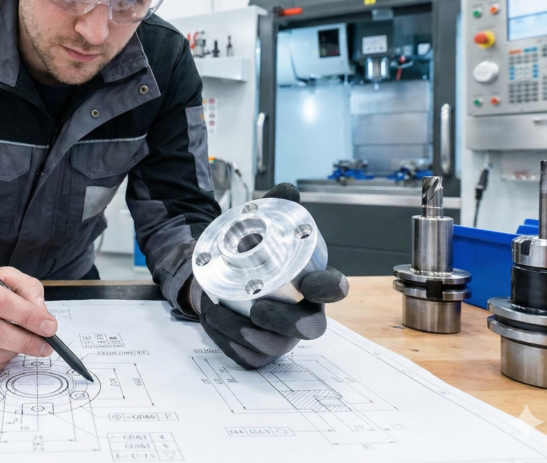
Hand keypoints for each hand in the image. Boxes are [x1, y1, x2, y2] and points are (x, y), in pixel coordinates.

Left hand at [196, 182, 348, 368]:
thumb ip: (275, 205)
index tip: (324, 284)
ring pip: (275, 345)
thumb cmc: (249, 254)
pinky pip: (248, 356)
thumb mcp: (257, 226)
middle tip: (258, 308)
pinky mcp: (259, 353)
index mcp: (310, 283)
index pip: (330, 287)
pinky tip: (215, 321)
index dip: (331, 288)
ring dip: (247, 332)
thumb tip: (288, 190)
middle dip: (287, 321)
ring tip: (220, 312)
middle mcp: (302, 312)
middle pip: (311, 327)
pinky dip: (228, 340)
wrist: (220, 276)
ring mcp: (281, 336)